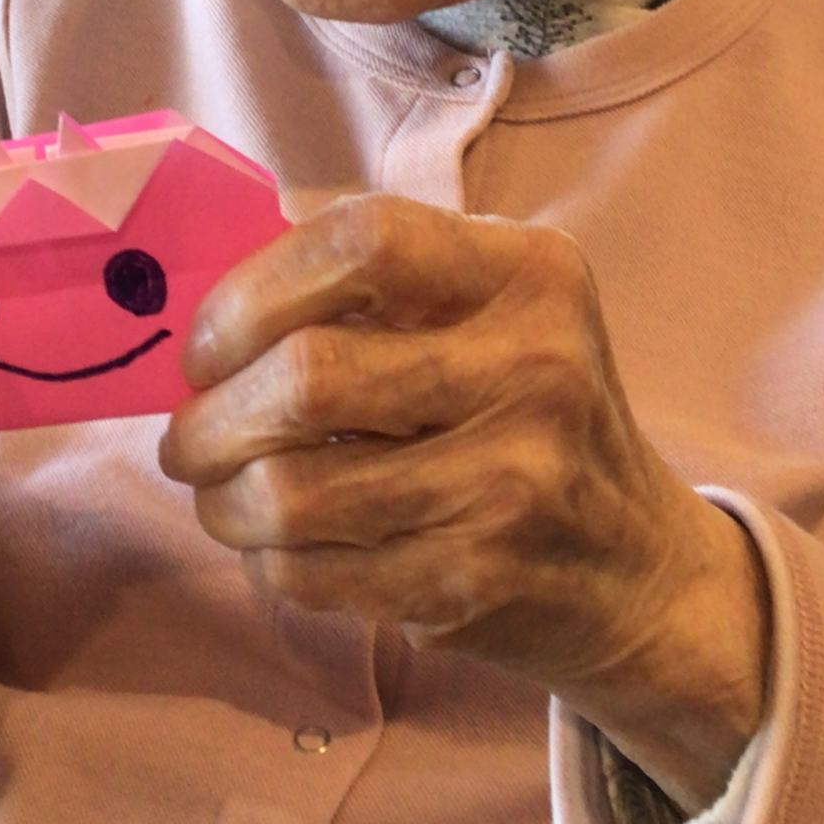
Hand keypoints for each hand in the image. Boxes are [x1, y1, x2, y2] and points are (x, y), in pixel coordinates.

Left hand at [159, 196, 768, 815]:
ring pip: (292, 490)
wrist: (636, 568)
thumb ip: (381, 286)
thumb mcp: (497, 312)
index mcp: (528, 274)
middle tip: (187, 435)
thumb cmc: (528, 416)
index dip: (254, 288)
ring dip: (222, 497)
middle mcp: (532, 368)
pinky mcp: (474, 582)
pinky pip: (311, 572)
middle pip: (310, 374)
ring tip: (218, 491)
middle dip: (211, 414)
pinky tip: (279, 544)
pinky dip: (267, 560)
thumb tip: (205, 302)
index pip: (364, 241)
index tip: (209, 341)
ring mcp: (508, 484)